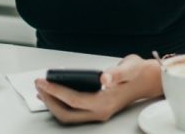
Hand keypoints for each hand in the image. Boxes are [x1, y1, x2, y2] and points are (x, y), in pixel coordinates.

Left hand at [35, 55, 155, 123]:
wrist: (146, 80)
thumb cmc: (136, 72)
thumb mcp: (129, 67)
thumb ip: (116, 73)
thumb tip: (105, 78)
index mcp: (105, 102)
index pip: (74, 100)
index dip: (56, 91)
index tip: (43, 81)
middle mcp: (100, 112)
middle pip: (67, 113)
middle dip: (49, 100)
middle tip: (38, 84)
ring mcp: (97, 113)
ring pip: (68, 116)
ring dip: (52, 104)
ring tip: (41, 89)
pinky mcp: (95, 110)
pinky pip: (72, 112)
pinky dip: (59, 104)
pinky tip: (52, 94)